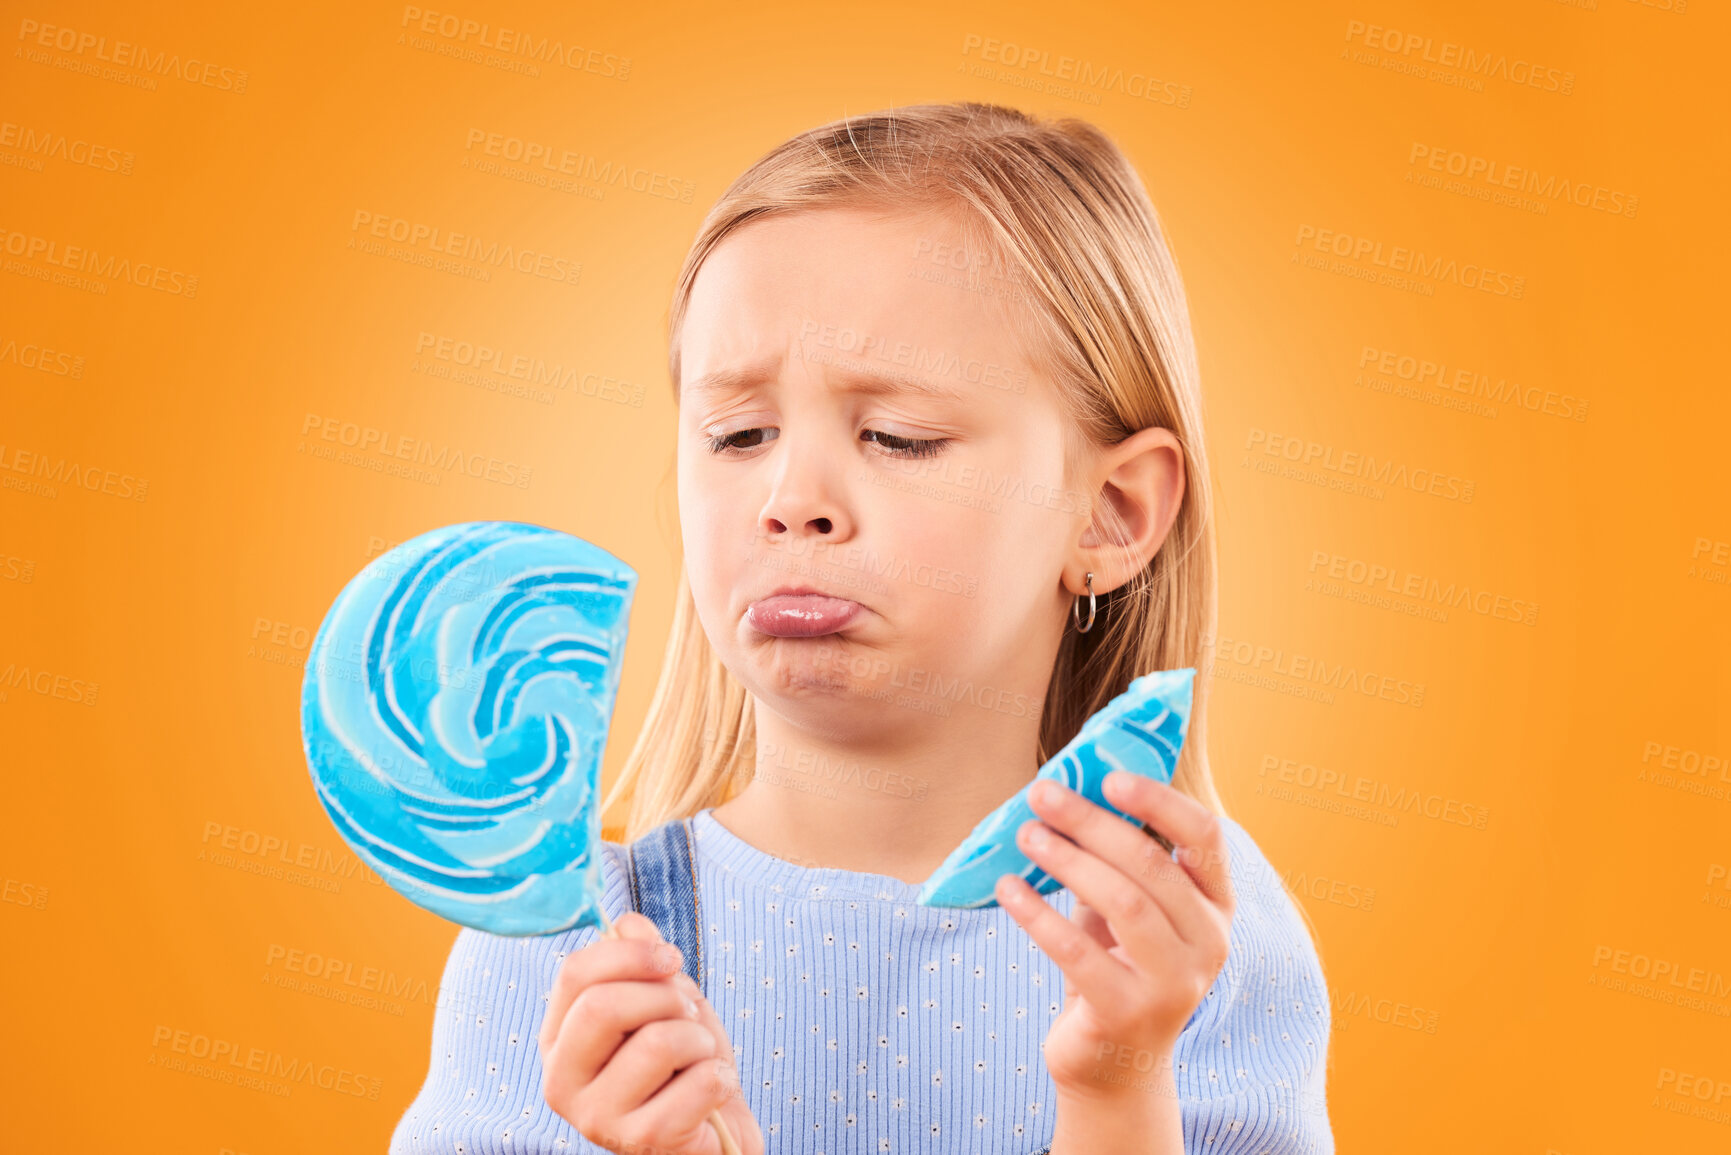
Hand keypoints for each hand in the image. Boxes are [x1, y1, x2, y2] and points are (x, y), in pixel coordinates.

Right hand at [538, 912, 763, 1154]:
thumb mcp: (662, 999)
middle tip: (689, 1014)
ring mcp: (598, 1118)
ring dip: (700, 1040)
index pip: (574, 974)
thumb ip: (641, 958)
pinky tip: (715, 1090)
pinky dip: (722, 1076)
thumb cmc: (682, 1062)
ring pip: (658, 1042)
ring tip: (701, 1056)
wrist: (714, 1132)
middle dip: (666, 997)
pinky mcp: (643, 1141)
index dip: (630, 953)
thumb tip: (630, 922)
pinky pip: (699, 1082)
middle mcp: (562, 1082)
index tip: (671, 958)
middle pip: (604, 1006)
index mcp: (558, 1040)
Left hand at [995, 771, 1233, 1135]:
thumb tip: (1066, 790)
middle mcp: (1208, 943)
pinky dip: (1037, 913)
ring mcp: (1173, 984)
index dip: (1160, 800)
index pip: (1204, 836)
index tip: (1109, 777)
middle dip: (1090, 822)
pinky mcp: (1126, 1013)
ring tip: (1025, 835)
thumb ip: (1116, 859)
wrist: (1115, 1066)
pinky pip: (1076, 951)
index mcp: (1216, 906)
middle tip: (1042, 795)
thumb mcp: (1128, 909)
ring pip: (1120, 902)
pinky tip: (1009, 888)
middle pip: (1150, 864)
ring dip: (1065, 860)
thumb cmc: (1118, 966)